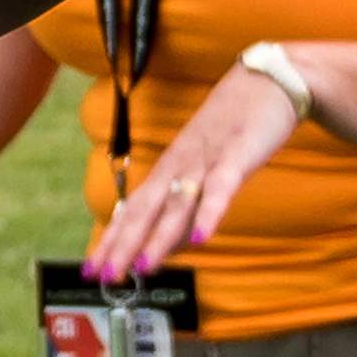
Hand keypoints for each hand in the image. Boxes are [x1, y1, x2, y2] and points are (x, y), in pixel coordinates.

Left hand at [84, 63, 299, 281]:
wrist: (265, 80)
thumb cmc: (233, 128)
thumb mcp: (204, 168)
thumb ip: (188, 205)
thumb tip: (173, 246)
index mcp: (169, 169)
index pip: (132, 209)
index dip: (111, 240)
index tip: (91, 268)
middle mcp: (179, 165)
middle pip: (145, 209)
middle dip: (122, 244)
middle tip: (103, 275)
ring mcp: (205, 159)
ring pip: (178, 203)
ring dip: (159, 236)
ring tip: (143, 265)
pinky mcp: (237, 154)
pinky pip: (222, 187)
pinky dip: (210, 213)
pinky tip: (202, 238)